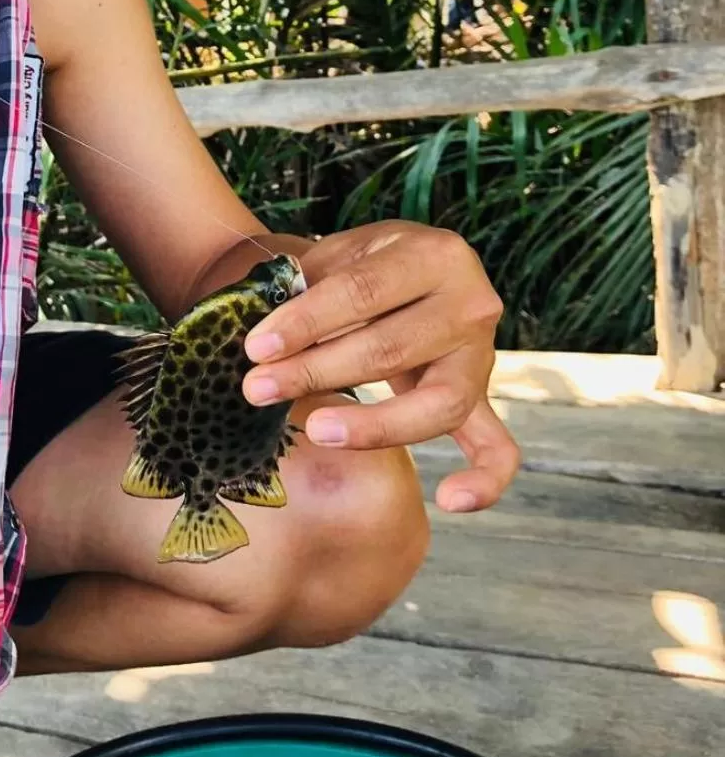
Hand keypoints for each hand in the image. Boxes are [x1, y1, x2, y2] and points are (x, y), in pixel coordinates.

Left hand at [242, 223, 517, 512]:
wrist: (414, 272)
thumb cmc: (368, 267)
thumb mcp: (340, 255)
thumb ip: (308, 288)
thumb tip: (264, 338)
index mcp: (435, 255)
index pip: (363, 291)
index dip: (306, 320)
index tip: (256, 346)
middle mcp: (471, 304)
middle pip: (392, 349)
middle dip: (316, 371)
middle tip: (258, 387)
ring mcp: (482, 357)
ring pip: (438, 403)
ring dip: (372, 425)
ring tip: (315, 429)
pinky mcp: (482, 400)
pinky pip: (499, 450)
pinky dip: (484, 481)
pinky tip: (449, 501)